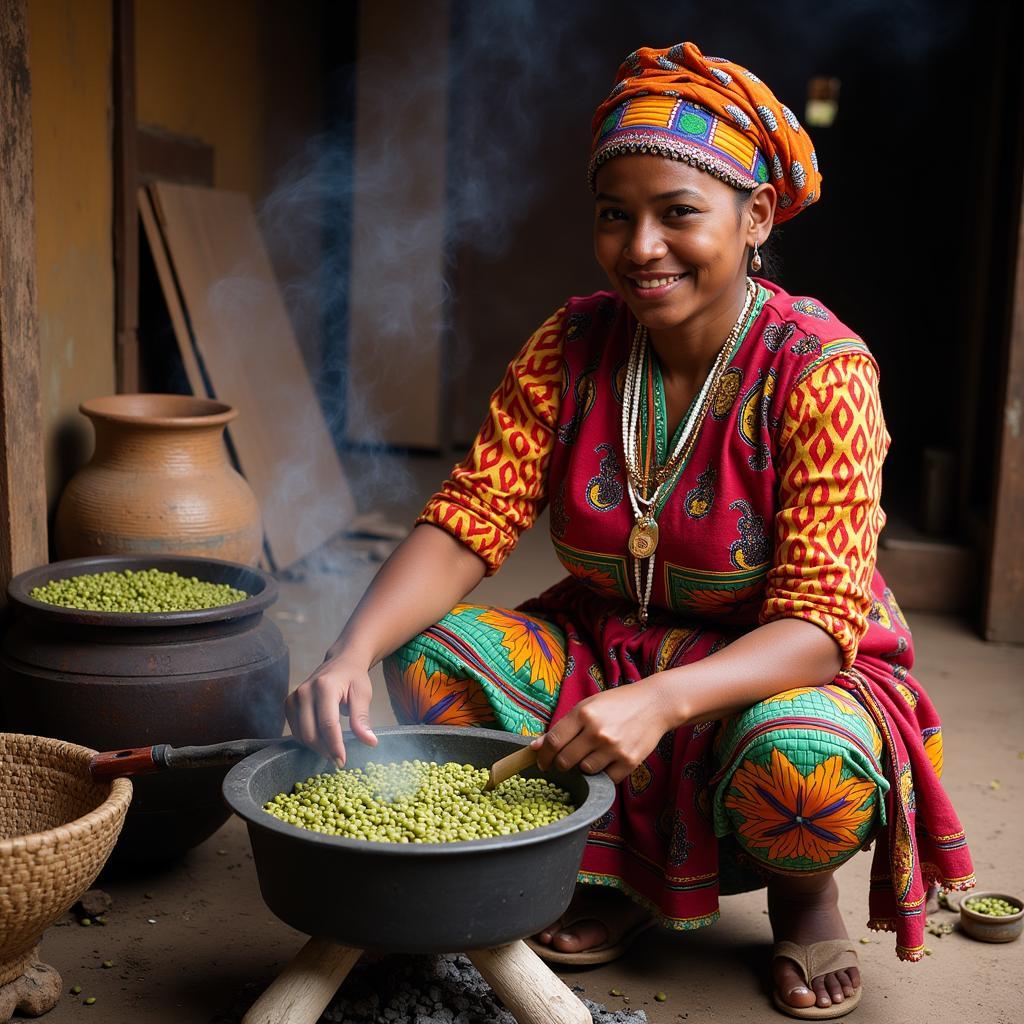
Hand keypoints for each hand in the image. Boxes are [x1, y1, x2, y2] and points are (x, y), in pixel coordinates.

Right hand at [284, 651, 377, 764]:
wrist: (342, 661)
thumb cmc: (354, 678)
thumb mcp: (363, 695)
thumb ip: (362, 719)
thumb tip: (370, 742)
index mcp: (324, 687)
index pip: (327, 724)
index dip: (334, 746)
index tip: (342, 761)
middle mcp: (305, 691)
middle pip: (311, 732)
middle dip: (325, 750)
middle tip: (339, 759)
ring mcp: (294, 696)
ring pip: (301, 734)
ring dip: (316, 747)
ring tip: (332, 750)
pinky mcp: (289, 702)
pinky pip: (295, 729)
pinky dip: (307, 739)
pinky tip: (321, 740)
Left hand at [529, 680, 673, 783]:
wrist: (655, 704)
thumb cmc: (617, 703)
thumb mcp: (587, 706)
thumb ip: (563, 726)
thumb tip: (536, 746)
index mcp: (584, 714)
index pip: (553, 742)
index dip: (543, 756)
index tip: (541, 762)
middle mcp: (597, 731)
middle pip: (565, 761)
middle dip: (560, 764)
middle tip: (563, 762)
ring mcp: (614, 748)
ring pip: (585, 771)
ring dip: (583, 767)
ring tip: (591, 755)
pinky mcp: (629, 761)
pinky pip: (606, 778)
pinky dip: (603, 774)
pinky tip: (607, 761)